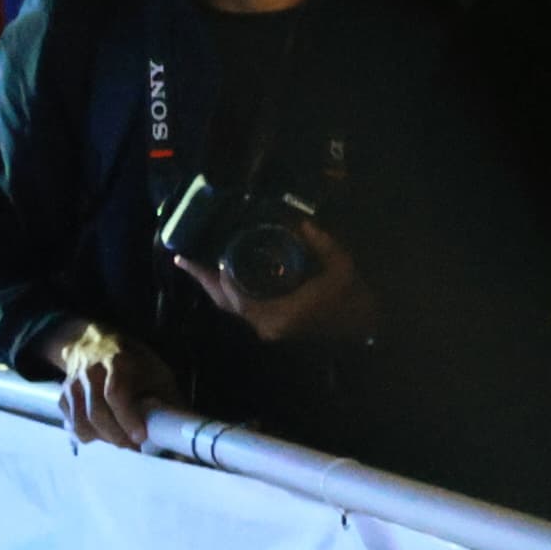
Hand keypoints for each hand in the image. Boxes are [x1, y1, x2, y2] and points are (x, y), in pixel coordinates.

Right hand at [41, 320, 175, 450]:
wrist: (93, 344)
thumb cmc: (133, 361)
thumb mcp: (156, 370)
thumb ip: (167, 397)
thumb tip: (183, 430)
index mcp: (117, 362)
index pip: (115, 393)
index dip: (127, 418)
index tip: (140, 437)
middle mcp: (90, 373)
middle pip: (96, 413)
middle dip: (117, 436)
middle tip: (134, 446)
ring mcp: (73, 385)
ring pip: (81, 422)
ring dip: (103, 438)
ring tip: (121, 441)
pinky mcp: (64, 396)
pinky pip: (72, 424)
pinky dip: (89, 434)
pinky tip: (105, 434)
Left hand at [174, 219, 377, 344]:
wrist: (367, 326)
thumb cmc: (353, 298)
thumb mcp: (341, 267)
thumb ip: (322, 244)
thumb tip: (300, 221)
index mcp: (278, 314)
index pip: (236, 296)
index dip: (220, 275)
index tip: (210, 253)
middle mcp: (266, 325)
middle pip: (225, 303)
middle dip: (204, 281)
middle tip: (183, 259)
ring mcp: (268, 328)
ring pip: (231, 307)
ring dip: (213, 286)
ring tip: (194, 265)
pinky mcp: (273, 325)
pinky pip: (242, 308)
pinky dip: (229, 292)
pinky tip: (223, 275)